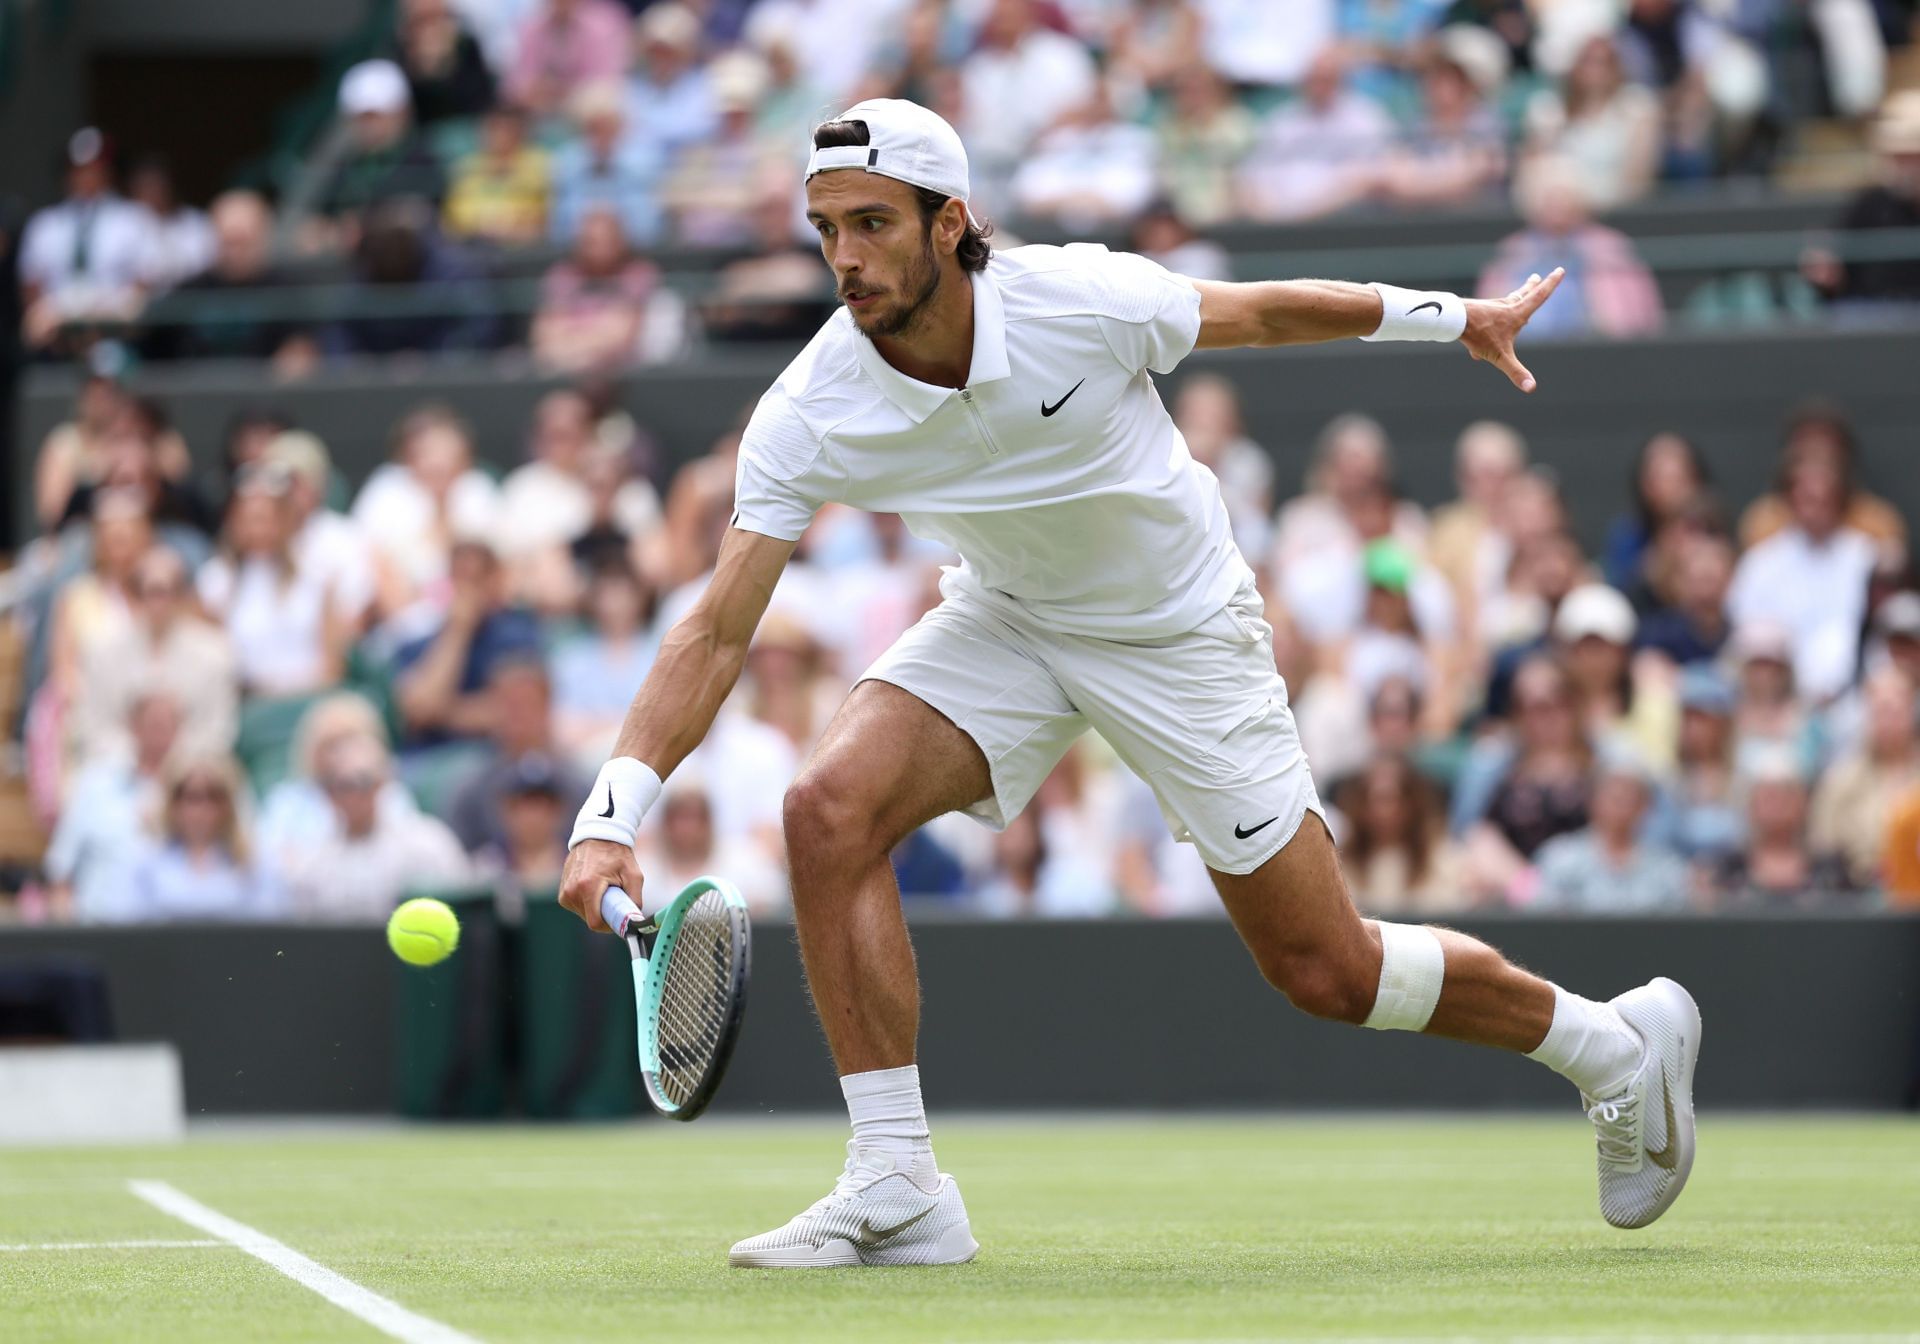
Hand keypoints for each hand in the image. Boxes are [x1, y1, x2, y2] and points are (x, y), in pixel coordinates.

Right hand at [558, 838, 642, 933]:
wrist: (598, 836)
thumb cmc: (617, 855)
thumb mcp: (634, 875)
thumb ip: (635, 900)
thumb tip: (635, 921)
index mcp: (588, 887)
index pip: (595, 923)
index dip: (608, 925)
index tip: (617, 918)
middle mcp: (572, 891)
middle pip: (590, 918)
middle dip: (603, 913)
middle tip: (613, 898)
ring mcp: (565, 891)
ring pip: (583, 913)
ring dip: (595, 907)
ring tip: (603, 889)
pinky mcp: (562, 891)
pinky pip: (577, 906)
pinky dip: (587, 902)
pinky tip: (594, 887)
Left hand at [1460, 267, 1563, 392]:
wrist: (1453, 320)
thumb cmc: (1479, 335)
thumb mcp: (1500, 356)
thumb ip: (1515, 372)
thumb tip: (1531, 388)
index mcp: (1517, 314)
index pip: (1539, 296)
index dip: (1551, 284)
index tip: (1559, 270)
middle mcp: (1506, 307)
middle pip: (1523, 294)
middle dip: (1532, 287)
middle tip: (1536, 277)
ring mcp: (1491, 307)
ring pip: (1505, 302)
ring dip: (1513, 299)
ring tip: (1517, 297)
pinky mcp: (1478, 311)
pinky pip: (1487, 317)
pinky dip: (1489, 324)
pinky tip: (1476, 349)